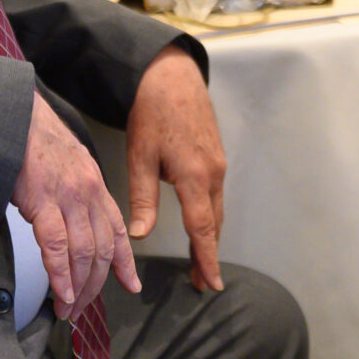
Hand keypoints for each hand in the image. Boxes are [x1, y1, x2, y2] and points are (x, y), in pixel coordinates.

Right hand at [14, 91, 138, 319]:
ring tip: (69, 310)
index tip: (131, 284)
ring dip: (77, 288)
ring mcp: (67, 197)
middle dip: (96, 286)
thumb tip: (70, 223)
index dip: (125, 263)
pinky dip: (60, 275)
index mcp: (95, 185)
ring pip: (83, 254)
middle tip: (84, 309)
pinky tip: (60, 292)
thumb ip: (74, 195)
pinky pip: (57, 246)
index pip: (117, 231)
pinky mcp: (42, 200)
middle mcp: (88, 193)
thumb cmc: (34, 140)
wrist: (14, 115)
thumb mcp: (66, 166)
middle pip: (102, 250)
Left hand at [126, 46, 226, 291]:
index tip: (212, 282)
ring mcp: (218, 164)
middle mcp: (213, 173)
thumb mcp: (140, 156)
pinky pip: (217, 194)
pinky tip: (202, 223)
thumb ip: (143, 199)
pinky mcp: (217, 156)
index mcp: (194, 176)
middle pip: (214, 223)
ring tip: (202, 261)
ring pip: (217, 209)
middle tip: (204, 282)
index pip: (203, 228)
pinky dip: (211, 216)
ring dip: (210, 236)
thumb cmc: (152, 114)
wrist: (172, 76)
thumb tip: (140, 236)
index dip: (207, 257)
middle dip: (209, 254)